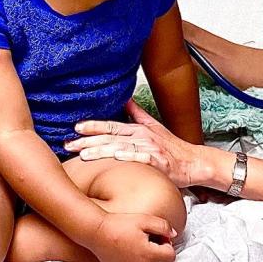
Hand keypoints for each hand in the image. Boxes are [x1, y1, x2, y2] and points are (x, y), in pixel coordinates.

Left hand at [66, 99, 207, 187]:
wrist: (194, 162)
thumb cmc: (172, 147)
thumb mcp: (153, 126)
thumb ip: (136, 113)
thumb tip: (125, 99)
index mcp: (138, 130)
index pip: (110, 126)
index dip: (92, 126)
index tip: (75, 128)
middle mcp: (142, 137)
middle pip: (111, 137)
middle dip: (87, 141)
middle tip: (68, 145)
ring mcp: (150, 149)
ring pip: (121, 148)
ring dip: (102, 151)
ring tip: (84, 156)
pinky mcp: (159, 162)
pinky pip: (142, 159)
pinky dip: (129, 158)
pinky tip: (116, 159)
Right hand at [88, 212, 177, 261]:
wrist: (96, 232)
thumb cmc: (120, 224)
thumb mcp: (144, 219)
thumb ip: (163, 226)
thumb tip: (173, 235)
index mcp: (148, 254)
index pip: (171, 256)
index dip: (168, 245)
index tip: (159, 237)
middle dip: (164, 257)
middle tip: (154, 245)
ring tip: (145, 251)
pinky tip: (135, 257)